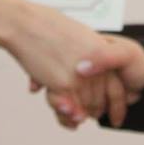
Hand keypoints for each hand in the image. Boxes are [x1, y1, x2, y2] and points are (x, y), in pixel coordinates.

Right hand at [0, 0, 132, 124]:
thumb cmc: (47, 27)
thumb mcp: (79, 36)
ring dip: (77, 116)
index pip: (117, 88)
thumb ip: (88, 56)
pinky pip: (68, 108)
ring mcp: (81, 77)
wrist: (26, 25)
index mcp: (102, 53)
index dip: (116, 106)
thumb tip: (86, 74)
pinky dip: (66, 115)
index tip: (114, 117)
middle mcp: (96, 66)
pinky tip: (67, 115)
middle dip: (93, 113)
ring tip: (73, 119)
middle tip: (87, 117)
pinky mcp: (63, 84)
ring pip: (84, 107)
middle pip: (100, 101)